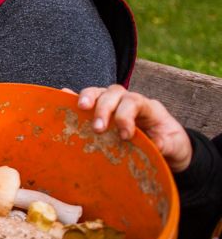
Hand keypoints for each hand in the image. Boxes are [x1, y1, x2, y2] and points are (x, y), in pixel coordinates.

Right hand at [75, 85, 192, 172]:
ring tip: (80, 109)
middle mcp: (130, 101)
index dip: (125, 116)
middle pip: (114, 92)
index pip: (134, 101)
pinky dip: (74, 98)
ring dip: (88, 98)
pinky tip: (62, 96)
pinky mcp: (103, 112)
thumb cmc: (171, 143)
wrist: (169, 146)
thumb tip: (156, 145)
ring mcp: (115, 105)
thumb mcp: (176, 147)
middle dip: (103, 108)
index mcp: (149, 108)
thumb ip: (167, 144)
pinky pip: (87, 100)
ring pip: (99, 92)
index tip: (124, 136)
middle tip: (98, 129)